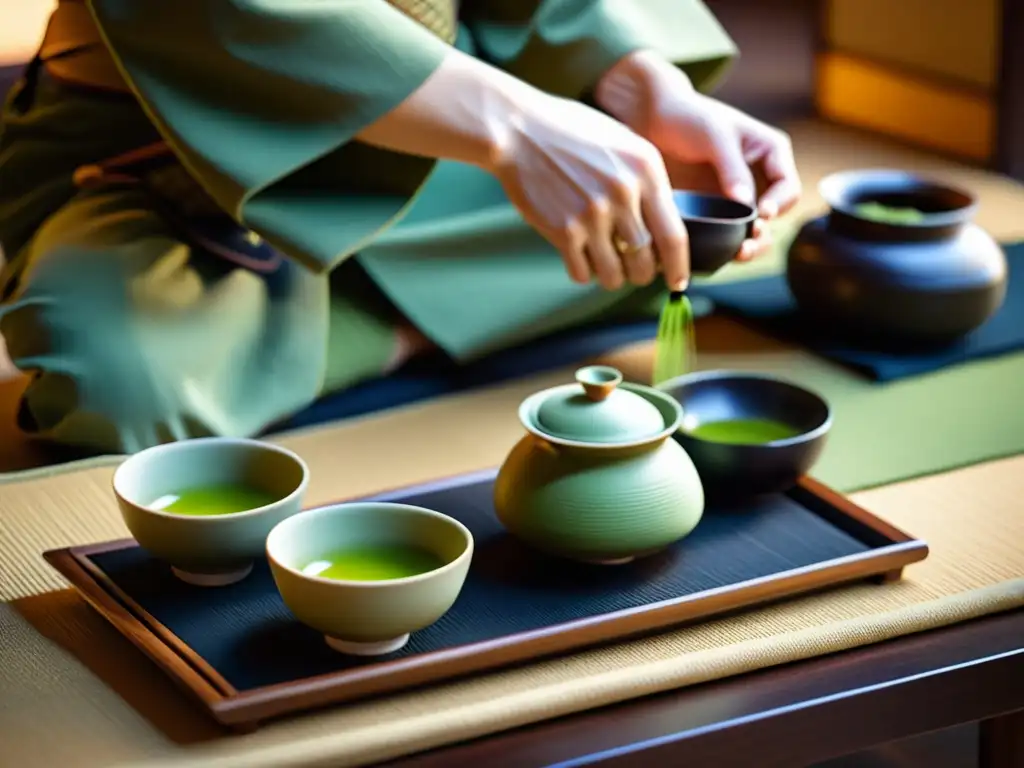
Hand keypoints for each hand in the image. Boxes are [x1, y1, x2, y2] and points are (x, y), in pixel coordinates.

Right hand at [490, 94, 690, 290]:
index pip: (674, 235)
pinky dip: (583, 273)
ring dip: (612, 277)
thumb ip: (645, 178)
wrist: (518, 130)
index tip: (677, 280)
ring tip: (606, 267)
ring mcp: (592, 214)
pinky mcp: (563, 230)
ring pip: (614, 273)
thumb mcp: (622, 141)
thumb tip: (663, 222)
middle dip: (641, 274)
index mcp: (646, 169)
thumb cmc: (570, 132)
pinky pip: (581, 272)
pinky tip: (578, 259)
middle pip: (645, 261)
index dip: (678, 266)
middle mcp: (624, 193)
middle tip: (634, 272)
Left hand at [596, 50, 801, 261]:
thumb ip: (732, 168)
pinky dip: (723, 246)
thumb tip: (747, 204)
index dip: (778, 204)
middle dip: (764, 233)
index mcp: (770, 154)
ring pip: (752, 232)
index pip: (787, 187)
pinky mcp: (712, 211)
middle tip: (747, 244)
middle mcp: (758, 178)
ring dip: (749, 246)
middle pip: (773, 217)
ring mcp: (735, 197)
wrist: (650, 119)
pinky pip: (724, 235)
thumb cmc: (688, 115)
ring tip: (737, 254)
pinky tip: (714, 253)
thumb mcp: (714, 135)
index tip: (760, 213)